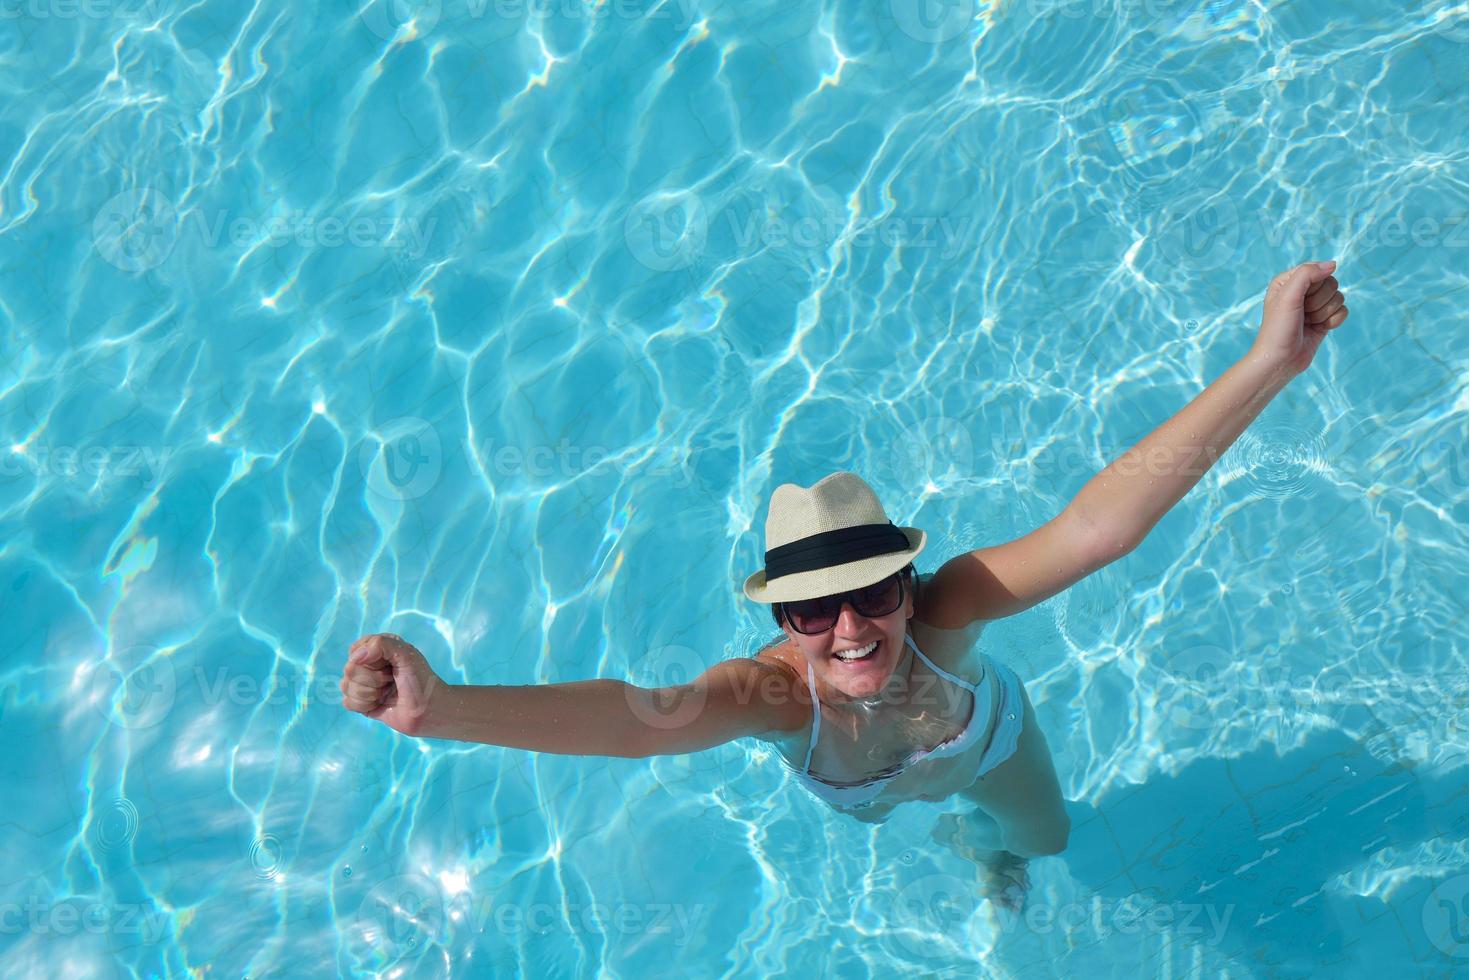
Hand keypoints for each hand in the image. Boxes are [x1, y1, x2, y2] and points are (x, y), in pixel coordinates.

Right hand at [340, 633, 444, 735]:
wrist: (428, 710)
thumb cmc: (420, 680)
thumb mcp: (406, 654)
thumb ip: (381, 644)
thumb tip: (355, 656)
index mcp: (378, 648)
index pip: (356, 650)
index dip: (370, 660)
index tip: (390, 665)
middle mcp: (369, 664)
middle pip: (349, 669)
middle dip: (373, 679)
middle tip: (391, 681)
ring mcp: (364, 683)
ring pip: (346, 686)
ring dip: (370, 693)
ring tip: (387, 693)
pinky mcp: (362, 702)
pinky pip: (348, 702)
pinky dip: (365, 705)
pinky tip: (379, 704)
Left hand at [1249, 260, 1349, 375]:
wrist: (1281, 360)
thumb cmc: (1278, 328)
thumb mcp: (1287, 296)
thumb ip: (1307, 274)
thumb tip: (1333, 264)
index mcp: (1288, 281)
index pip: (1317, 270)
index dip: (1312, 286)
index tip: (1298, 300)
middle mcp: (1301, 290)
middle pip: (1331, 283)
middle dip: (1319, 301)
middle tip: (1302, 314)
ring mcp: (1314, 305)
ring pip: (1339, 297)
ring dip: (1324, 313)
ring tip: (1307, 323)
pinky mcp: (1324, 319)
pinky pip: (1343, 311)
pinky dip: (1333, 321)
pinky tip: (1319, 329)